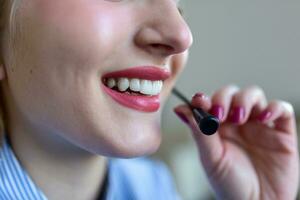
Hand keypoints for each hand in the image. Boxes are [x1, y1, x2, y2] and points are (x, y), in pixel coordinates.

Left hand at [173, 85, 298, 199]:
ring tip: (239, 118)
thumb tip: (180, 108)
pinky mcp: (281, 131)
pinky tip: (264, 116)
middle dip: (224, 98)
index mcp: (218, 126)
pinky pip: (282, 109)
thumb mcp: (211, 159)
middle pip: (231, 93)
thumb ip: (199, 132)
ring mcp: (259, 124)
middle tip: (219, 114)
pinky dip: (275, 107)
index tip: (200, 102)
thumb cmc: (229, 184)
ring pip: (253, 95)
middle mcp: (237, 122)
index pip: (210, 102)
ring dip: (245, 99)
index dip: (205, 98)